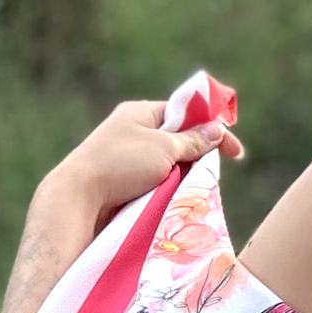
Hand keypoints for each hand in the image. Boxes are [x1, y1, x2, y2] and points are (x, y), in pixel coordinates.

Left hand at [40, 100, 243, 224]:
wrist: (77, 199)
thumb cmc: (120, 165)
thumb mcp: (164, 147)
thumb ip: (194, 140)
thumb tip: (217, 129)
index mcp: (140, 113)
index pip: (185, 113)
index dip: (211, 128)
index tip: (234, 152)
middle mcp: (132, 131)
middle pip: (178, 139)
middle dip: (197, 154)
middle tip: (212, 170)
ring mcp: (125, 157)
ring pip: (168, 163)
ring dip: (183, 174)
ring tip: (191, 186)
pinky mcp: (121, 182)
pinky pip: (155, 181)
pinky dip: (168, 188)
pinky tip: (174, 197)